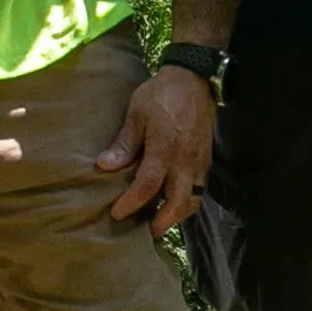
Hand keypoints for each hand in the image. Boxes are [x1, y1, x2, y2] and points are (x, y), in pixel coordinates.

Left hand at [95, 66, 214, 236]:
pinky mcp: (207, 159)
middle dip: (163, 222)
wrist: (193, 79)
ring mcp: (199, 162)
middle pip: (178, 203)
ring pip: (194, 200)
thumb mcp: (137, 114)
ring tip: (161, 220)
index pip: (147, 186)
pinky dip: (188, 200)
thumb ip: (123, 144)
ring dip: (178, 215)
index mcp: (165, 149)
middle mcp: (185, 161)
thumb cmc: (161, 94)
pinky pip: (200, 189)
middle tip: (147, 231)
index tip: (116, 213)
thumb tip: (104, 166)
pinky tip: (174, 200)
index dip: (131, 203)